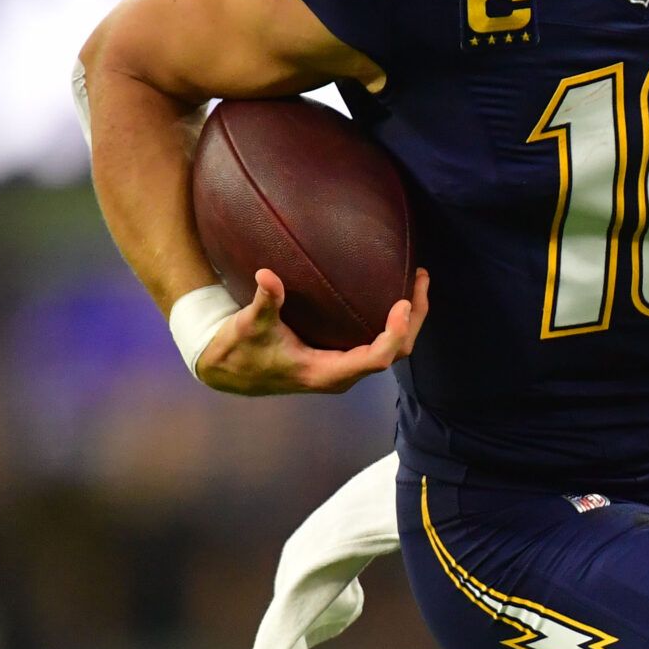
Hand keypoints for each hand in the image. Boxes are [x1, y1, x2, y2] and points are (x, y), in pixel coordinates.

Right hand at [196, 267, 429, 395]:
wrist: (229, 370)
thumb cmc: (240, 349)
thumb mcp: (249, 325)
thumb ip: (264, 303)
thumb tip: (266, 275)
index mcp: (325, 373)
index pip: (375, 360)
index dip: (393, 334)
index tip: (402, 303)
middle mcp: (342, 374)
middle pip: (394, 353)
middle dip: (413, 319)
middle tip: (420, 279)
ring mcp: (345, 366)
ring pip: (392, 349)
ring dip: (409, 318)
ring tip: (418, 279)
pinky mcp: (342, 357)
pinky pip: (380, 342)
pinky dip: (393, 320)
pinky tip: (395, 292)